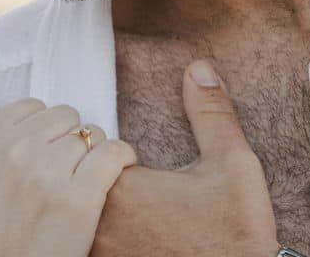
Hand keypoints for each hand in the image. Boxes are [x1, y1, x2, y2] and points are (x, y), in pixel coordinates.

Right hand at [0, 99, 137, 256]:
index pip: (30, 106)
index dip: (37, 128)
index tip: (39, 149)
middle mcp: (16, 152)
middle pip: (63, 116)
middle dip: (65, 136)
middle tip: (62, 164)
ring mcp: (50, 174)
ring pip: (90, 133)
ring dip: (92, 150)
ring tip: (85, 173)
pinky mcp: (81, 199)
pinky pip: (114, 153)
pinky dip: (122, 156)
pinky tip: (117, 169)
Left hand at [92, 60, 277, 256]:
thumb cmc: (236, 236)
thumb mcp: (233, 166)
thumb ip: (211, 114)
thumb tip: (198, 69)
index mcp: (123, 188)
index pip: (88, 151)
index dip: (106, 152)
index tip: (132, 163)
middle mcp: (100, 223)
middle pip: (73, 181)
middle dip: (91, 175)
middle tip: (134, 189)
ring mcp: (97, 253)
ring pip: (74, 214)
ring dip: (88, 206)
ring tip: (132, 215)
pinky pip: (81, 245)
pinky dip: (93, 236)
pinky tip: (130, 237)